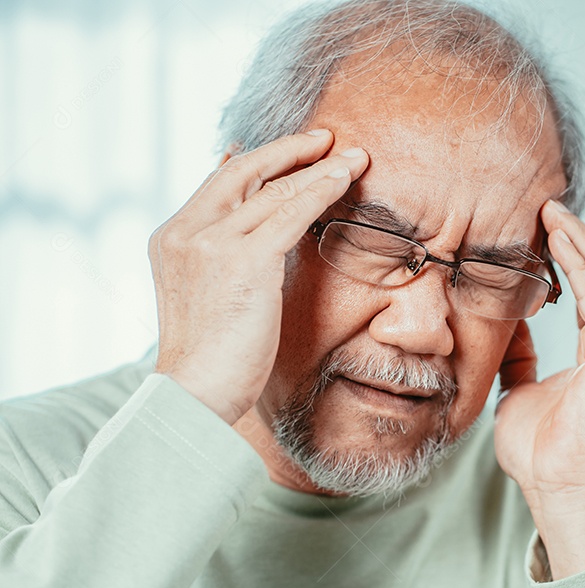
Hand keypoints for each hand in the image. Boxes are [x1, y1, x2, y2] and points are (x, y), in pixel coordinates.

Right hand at [150, 130, 368, 424]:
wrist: (194, 393)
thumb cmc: (211, 360)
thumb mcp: (209, 298)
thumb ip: (225, 264)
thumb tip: (261, 246)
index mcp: (171, 239)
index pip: (219, 184)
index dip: (258, 162)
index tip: (288, 151)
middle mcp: (186, 231)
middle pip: (243, 171)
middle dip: (288, 150)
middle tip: (326, 138)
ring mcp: (211, 242)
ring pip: (273, 189)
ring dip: (318, 168)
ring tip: (353, 157)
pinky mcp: (243, 259)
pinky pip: (291, 212)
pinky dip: (322, 189)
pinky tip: (346, 177)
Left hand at [494, 200, 584, 577]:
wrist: (558, 487)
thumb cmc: (542, 451)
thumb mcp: (522, 390)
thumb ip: (521, 356)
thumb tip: (509, 325)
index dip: (575, 256)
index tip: (545, 226)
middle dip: (578, 238)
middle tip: (547, 205)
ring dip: (578, 242)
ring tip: (550, 212)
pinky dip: (576, 267)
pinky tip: (556, 243)